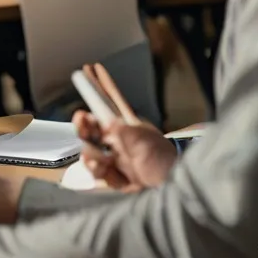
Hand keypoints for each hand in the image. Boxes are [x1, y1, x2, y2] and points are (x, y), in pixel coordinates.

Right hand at [72, 63, 176, 191]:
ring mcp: (116, 158)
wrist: (176, 190)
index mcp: (129, 125)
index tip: (89, 67)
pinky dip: (97, 170)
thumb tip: (111, 124)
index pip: (111, 101)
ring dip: (91, 153)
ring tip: (98, 158)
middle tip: (81, 118)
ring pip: (92, 150)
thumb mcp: (146, 144)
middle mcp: (119, 140)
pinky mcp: (116, 177)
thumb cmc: (165, 162)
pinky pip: (98, 172)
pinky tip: (101, 168)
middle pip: (94, 128)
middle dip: (84, 124)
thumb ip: (127, 134)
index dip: (100, 85)